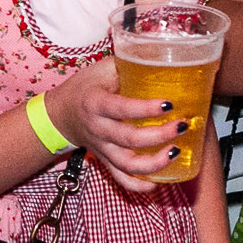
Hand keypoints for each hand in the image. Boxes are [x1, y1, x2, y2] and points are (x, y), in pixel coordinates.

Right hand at [43, 58, 187, 194]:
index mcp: (96, 103)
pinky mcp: (106, 161)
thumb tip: (162, 56)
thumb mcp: (102, 69)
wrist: (60, 114)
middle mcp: (98, 129)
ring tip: (175, 153)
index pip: (122, 108)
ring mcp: (102, 149)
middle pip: (129, 139)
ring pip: (127, 165)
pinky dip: (139, 186)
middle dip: (158, 135)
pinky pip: (121, 179)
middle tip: (181, 126)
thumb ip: (129, 64)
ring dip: (153, 164)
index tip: (169, 103)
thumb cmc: (85, 88)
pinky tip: (158, 183)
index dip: (146, 109)